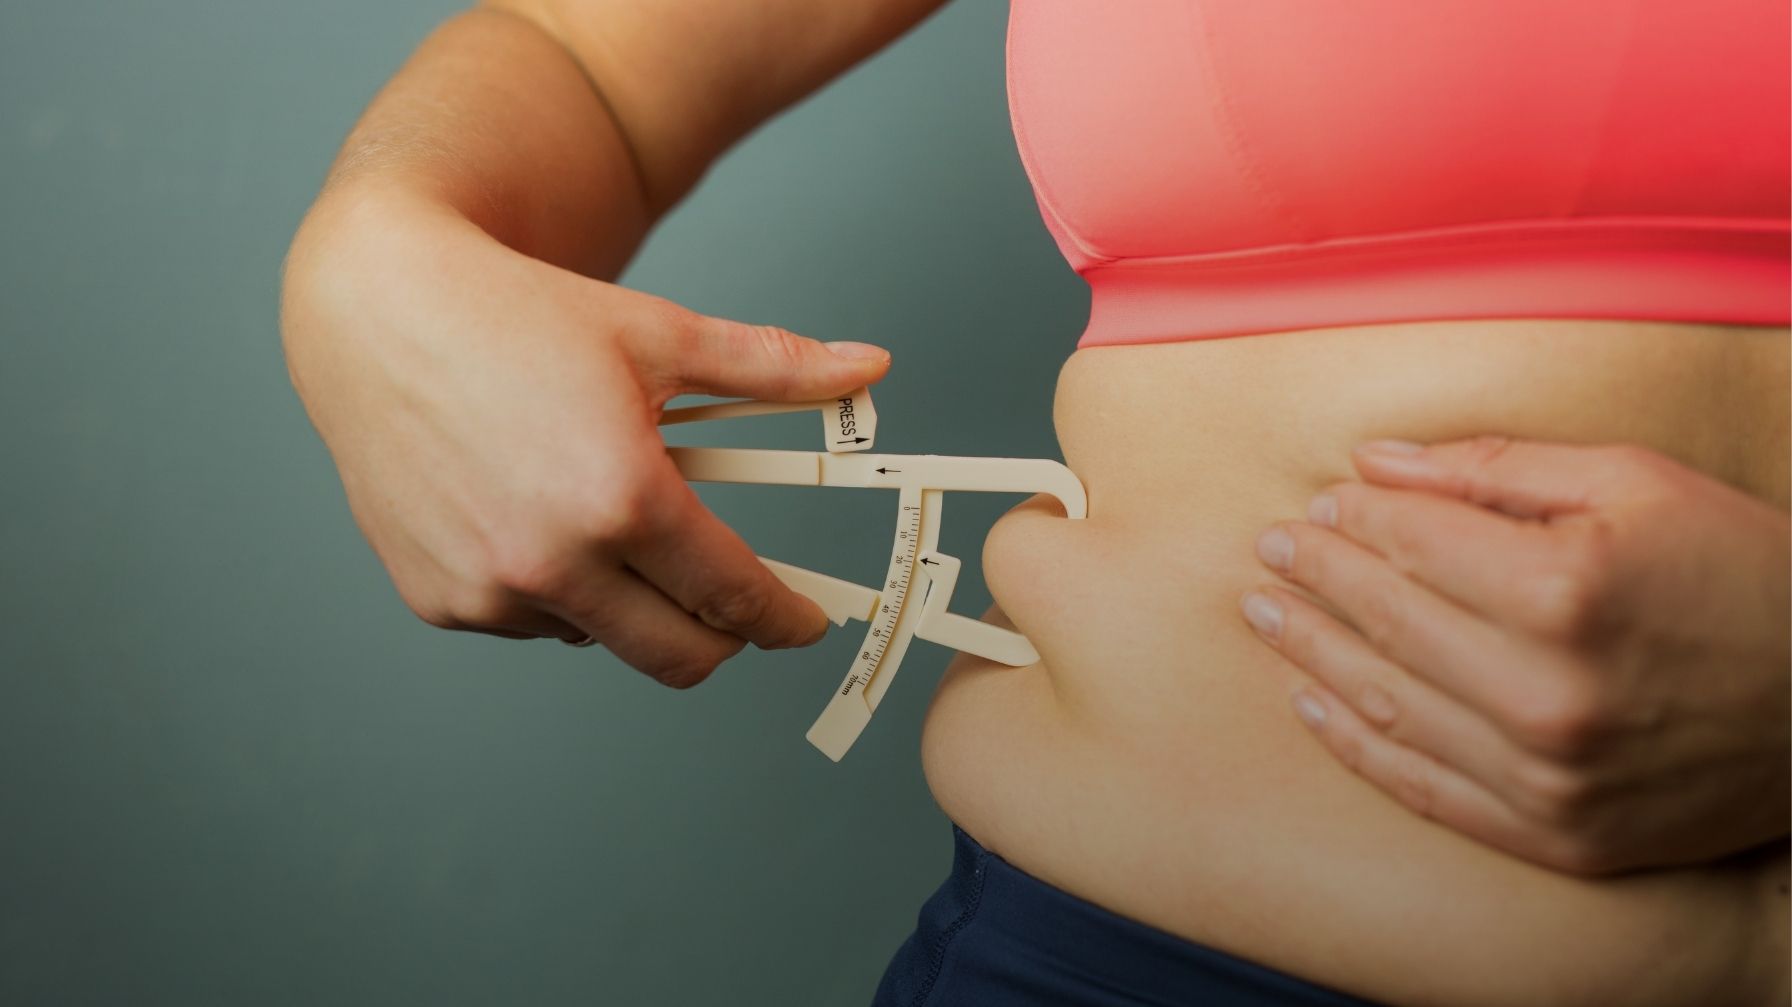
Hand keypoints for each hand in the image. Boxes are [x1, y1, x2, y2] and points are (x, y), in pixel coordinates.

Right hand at [281, 186, 890, 685]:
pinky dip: (558, 591)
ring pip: (603, 637)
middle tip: (736, 598)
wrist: (376, 310)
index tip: (805, 621)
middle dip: (725, 636)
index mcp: (622, 498)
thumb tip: (872, 367)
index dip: (785, 618)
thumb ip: (775, 366)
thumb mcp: (659, 335)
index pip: (735, 598)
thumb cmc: (514, 315)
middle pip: (682, 656)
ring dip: (630, 601)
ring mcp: (490, 591)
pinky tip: (537, 517)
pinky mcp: (440, 602)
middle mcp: (553, 561)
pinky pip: (533, 623)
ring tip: (609, 514)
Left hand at [1240, 436, 1789, 873]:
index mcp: (1565, 591)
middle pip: (1387, 621)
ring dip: (1312, 655)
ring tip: (1266, 616)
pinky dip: (1357, 746)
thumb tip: (1373, 462)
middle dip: (1317, 578)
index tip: (1318, 504)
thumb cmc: (1741, 571)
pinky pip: (1425, 788)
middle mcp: (1546, 693)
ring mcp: (1548, 777)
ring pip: (1387, 706)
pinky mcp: (1557, 836)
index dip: (1354, 519)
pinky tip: (1312, 705)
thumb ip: (1496, 470)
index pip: (1413, 544)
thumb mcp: (1636, 484)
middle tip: (1270, 552)